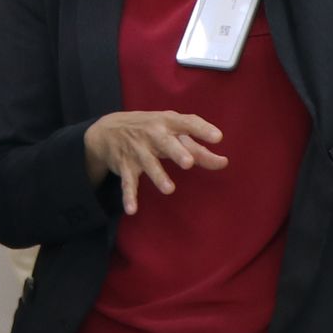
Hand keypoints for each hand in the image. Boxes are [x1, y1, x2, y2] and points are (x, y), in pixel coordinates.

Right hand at [82, 110, 226, 214]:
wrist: (108, 129)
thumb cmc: (151, 130)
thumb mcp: (172, 132)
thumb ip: (198, 148)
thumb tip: (223, 162)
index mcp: (167, 122)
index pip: (187, 122)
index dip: (202, 129)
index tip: (218, 137)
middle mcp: (152, 134)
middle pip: (165, 142)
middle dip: (177, 152)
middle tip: (189, 163)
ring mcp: (137, 150)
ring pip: (148, 164)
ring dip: (158, 176)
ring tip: (169, 190)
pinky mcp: (125, 166)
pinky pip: (127, 182)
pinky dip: (129, 196)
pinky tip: (132, 210)